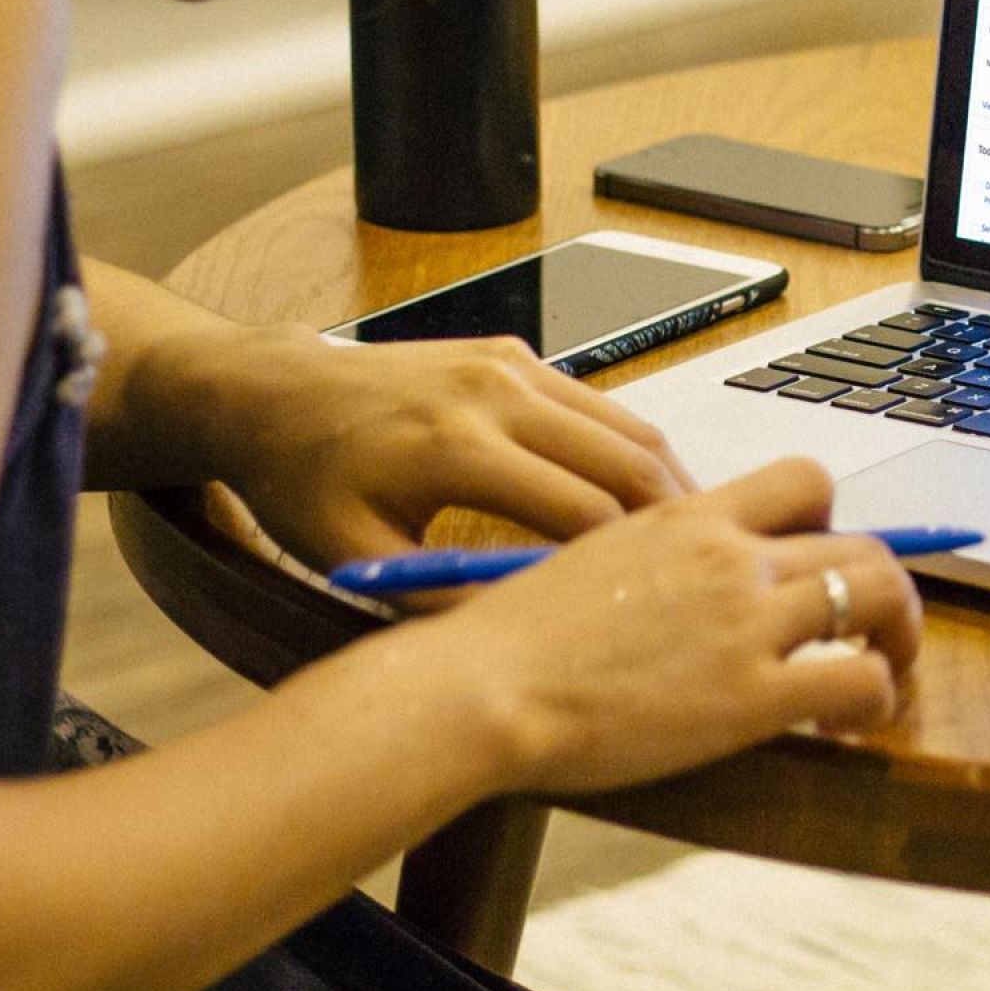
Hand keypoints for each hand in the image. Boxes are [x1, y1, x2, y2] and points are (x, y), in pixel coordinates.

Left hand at [206, 329, 698, 571]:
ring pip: (627, 426)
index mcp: (457, 448)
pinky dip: (630, 451)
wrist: (277, 393)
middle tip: (712, 577)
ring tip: (692, 543)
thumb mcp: (357, 559)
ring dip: (666, 483)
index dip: (631, 569)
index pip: (584, 514)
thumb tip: (529, 638)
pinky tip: (639, 498)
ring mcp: (511, 365)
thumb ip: (443, 598)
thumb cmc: (306, 483)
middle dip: (676, 523)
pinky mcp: (515, 352)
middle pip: (627, 462)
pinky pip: (596, 405)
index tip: (659, 611)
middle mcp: (496, 394)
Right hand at [436, 456, 923, 794]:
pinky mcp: (751, 695)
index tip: (822, 559)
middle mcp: (730, 556)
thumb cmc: (508, 639)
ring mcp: (747, 622)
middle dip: (883, 588)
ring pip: (880, 595)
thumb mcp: (587, 561)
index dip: (833, 519)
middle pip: (859, 542)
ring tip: (883, 674)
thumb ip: (648, 559)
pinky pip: (861, 679)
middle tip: (872, 632)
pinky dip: (876, 698)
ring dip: (900, 636)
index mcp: (689, 517)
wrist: (482, 687)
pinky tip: (847, 726)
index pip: (803, 479)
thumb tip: (666, 586)